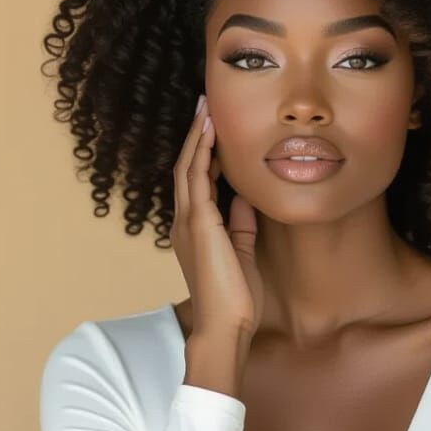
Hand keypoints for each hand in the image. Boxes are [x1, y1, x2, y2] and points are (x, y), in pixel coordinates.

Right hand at [171, 93, 263, 338]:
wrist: (226, 325)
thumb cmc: (235, 296)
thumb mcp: (241, 251)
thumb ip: (240, 224)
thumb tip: (245, 197)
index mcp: (195, 229)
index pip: (196, 181)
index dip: (202, 152)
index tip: (212, 127)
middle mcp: (185, 221)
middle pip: (186, 167)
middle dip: (195, 135)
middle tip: (204, 105)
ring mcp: (189, 222)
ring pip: (188, 167)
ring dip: (197, 136)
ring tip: (205, 108)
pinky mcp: (200, 224)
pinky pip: (197, 179)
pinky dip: (202, 152)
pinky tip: (210, 133)